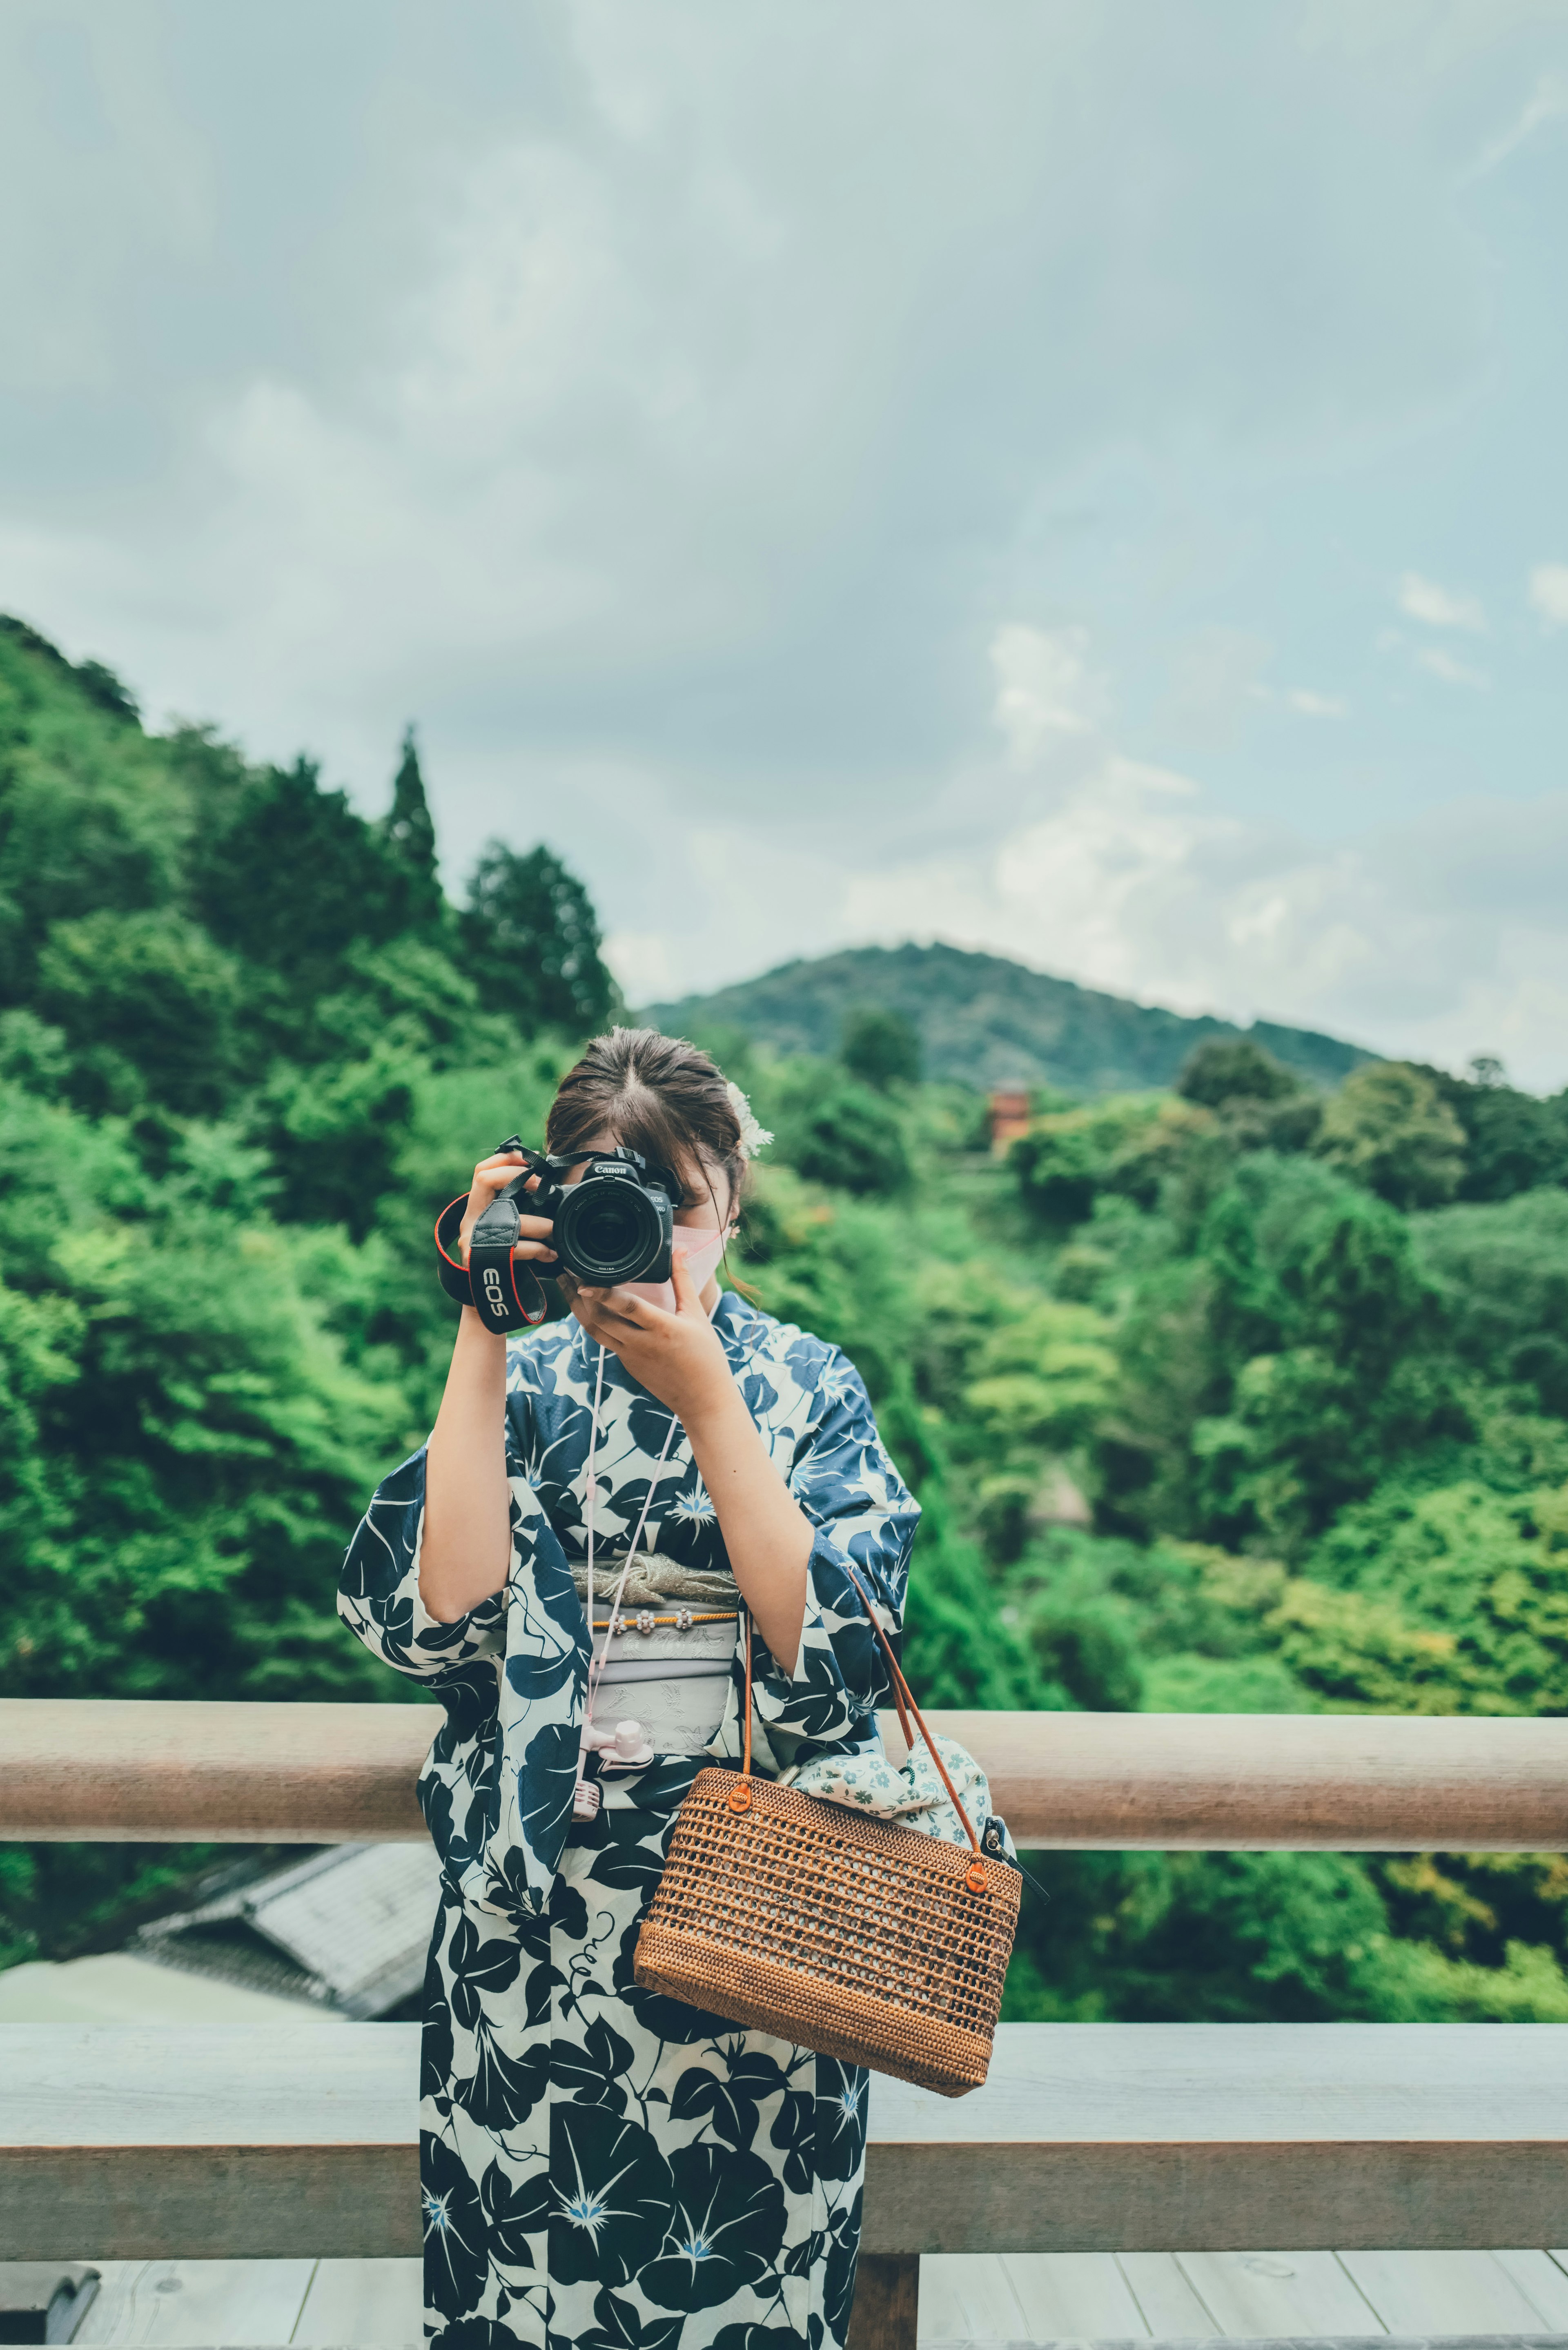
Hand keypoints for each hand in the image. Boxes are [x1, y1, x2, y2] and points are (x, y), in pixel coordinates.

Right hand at [456, 1150, 557, 1273]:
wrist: (486, 1300)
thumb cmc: (501, 1260)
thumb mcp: (500, 1230)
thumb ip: (512, 1210)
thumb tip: (544, 1186)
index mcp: (475, 1209)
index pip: (481, 1172)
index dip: (504, 1159)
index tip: (528, 1158)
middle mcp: (469, 1220)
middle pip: (484, 1179)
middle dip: (515, 1175)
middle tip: (541, 1184)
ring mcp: (473, 1239)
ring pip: (509, 1218)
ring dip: (540, 1224)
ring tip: (556, 1231)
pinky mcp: (483, 1259)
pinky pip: (517, 1247)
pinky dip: (539, 1249)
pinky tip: (551, 1255)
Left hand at [564, 1249, 732, 1426]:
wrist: (703, 1401)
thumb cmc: (706, 1357)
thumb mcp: (697, 1315)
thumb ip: (683, 1281)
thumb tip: (680, 1250)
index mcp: (662, 1328)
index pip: (626, 1307)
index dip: (603, 1293)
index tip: (583, 1281)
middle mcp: (641, 1344)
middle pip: (601, 1320)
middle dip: (580, 1297)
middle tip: (568, 1275)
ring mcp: (631, 1358)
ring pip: (597, 1332)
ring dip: (580, 1311)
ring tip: (568, 1290)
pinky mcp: (627, 1366)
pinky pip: (607, 1342)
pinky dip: (596, 1325)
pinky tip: (591, 1311)